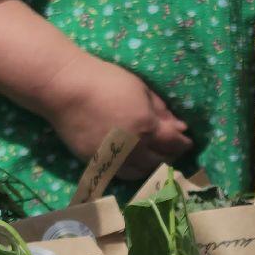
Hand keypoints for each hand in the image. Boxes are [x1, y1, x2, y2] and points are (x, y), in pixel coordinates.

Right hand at [39, 53, 193, 181]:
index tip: (188, 141)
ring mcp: (113, 159)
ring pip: (141, 172)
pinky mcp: (96, 163)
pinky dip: (132, 170)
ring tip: (156, 158)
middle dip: (172, 156)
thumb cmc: (106, 81)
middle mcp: (133, 148)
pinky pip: (120, 174)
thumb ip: (162, 110)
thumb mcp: (141, 89)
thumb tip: (180, 127)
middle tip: (174, 150)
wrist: (66, 90)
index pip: (174, 143)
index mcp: (147, 128)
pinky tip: (134, 162)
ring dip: (153, 166)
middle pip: (160, 161)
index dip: (184, 144)